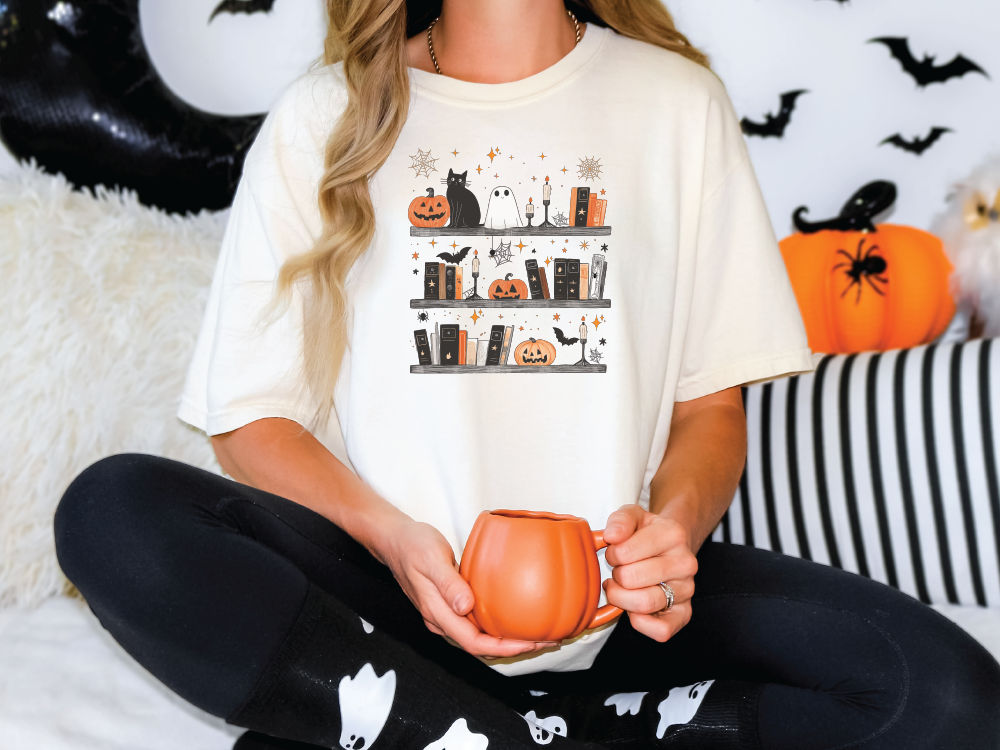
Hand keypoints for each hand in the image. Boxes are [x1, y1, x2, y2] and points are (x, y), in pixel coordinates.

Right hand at [383, 520, 557, 658]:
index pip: (475, 643)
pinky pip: (476, 622)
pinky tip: (513, 615)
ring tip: (536, 632)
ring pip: (479, 636)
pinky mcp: (449, 604)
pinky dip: (497, 624)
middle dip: (513, 647)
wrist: (393, 539)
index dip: (505, 647)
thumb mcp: (431, 558)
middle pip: (480, 646)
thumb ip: (448, 583)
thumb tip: (465, 606)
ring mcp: (445, 613)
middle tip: (546, 640)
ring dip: (507, 638)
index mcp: (437, 613)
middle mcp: (442, 620)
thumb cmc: (412, 545)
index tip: (532, 642)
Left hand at [603, 504, 697, 642]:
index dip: (612, 554)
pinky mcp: (684, 613)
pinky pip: (661, 630)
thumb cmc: (646, 533)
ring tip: (621, 588)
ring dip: (622, 598)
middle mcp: (685, 562)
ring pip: (644, 603)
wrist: (670, 546)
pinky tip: (633, 609)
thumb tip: (611, 536)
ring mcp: (687, 589)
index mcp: (673, 533)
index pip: (625, 551)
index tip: (616, 552)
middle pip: (631, 578)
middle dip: (616, 576)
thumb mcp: (633, 515)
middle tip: (618, 571)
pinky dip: (640, 623)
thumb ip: (620, 520)